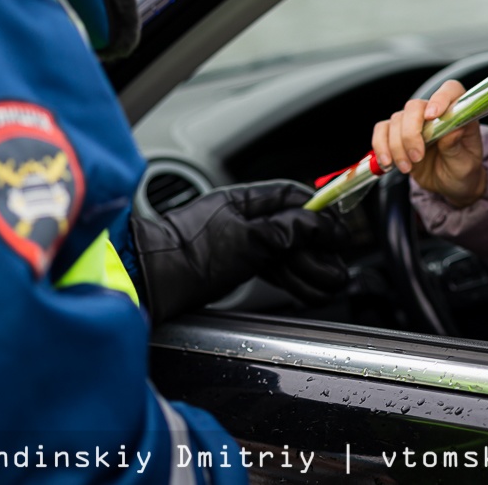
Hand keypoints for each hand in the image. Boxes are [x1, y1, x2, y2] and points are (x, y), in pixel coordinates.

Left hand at [131, 181, 351, 322]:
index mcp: (243, 200)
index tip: (339, 230)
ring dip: (308, 269)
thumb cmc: (187, 255)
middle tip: (339, 265)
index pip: (292, 196)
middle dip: (318, 249)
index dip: (320, 212)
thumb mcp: (250, 239)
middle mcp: (241, 219)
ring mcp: (235, 244)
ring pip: (282, 252)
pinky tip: (305, 290)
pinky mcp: (229, 267)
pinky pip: (268, 269)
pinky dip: (289, 279)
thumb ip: (289, 229)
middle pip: (291, 228)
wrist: (147, 283)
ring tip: (329, 283)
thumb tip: (320, 224)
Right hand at [372, 80, 486, 207]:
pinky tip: (388, 162)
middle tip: (416, 156)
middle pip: (415, 107)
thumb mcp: (465, 164)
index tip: (432, 115)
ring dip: (397, 146)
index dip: (440, 98)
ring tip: (407, 167)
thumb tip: (452, 131)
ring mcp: (414, 122)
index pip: (450, 90)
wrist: (449, 183)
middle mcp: (434, 113)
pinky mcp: (397, 133)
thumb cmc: (462, 169)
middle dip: (411, 132)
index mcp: (458, 113)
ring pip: (396, 120)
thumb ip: (456, 147)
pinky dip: (381, 146)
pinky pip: (382, 130)